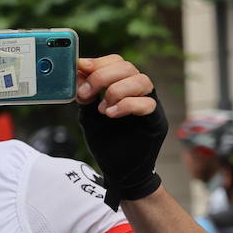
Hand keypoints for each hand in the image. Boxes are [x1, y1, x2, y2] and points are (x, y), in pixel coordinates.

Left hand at [75, 55, 167, 208]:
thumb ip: (85, 94)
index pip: (117, 62)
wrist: (117, 170)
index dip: (99, 62)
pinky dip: (127, 105)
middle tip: (86, 93)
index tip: (81, 67)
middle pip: (128, 67)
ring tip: (103, 110)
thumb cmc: (105, 141)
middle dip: (103, 76)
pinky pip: (148, 103)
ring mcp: (150, 105)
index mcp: (122, 86)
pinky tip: (111, 114)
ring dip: (116, 91)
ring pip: (142, 80)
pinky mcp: (156, 121)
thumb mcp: (88, 114)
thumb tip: (76, 71)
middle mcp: (138, 92)